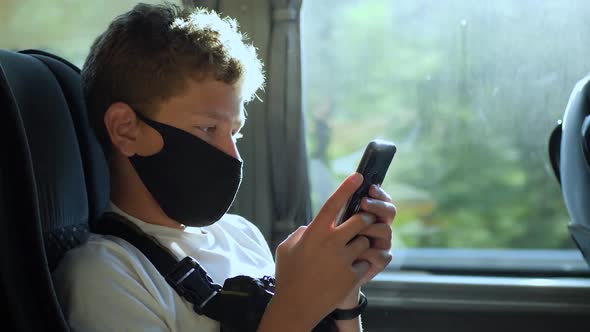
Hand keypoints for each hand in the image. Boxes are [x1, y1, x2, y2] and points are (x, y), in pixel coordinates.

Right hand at [264, 173, 374, 329]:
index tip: (358, 176)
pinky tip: (346, 272)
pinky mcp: (352, 276)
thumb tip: (311, 225)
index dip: (347, 187)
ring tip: (348, 253)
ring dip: (360, 244)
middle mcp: (331, 243)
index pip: (333, 203)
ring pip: (364, 241)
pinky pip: (364, 262)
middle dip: (365, 219)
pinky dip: (359, 265)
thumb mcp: (287, 249)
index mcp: (314, 233)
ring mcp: (343, 259)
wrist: (296, 307)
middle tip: (363, 221)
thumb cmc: (288, 276)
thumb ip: (301, 233)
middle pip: (359, 220)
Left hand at [336, 184, 395, 308]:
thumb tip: (340, 197)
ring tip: (354, 231)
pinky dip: (369, 252)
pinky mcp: (380, 261)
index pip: (380, 198)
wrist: (326, 275)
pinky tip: (356, 254)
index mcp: (368, 214)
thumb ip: (335, 211)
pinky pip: (382, 254)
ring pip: (386, 230)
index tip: (369, 187)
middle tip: (363, 203)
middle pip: (389, 211)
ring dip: (371, 228)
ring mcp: (381, 244)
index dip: (378, 193)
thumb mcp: (328, 225)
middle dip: (377, 205)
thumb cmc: (326, 246)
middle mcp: (379, 226)